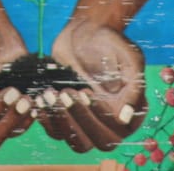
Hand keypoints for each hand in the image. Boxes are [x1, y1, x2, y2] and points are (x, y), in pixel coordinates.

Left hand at [39, 21, 146, 152]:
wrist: (85, 32)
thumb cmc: (111, 42)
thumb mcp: (130, 58)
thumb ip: (134, 87)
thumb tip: (126, 118)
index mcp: (131, 113)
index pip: (116, 129)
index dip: (99, 114)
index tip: (85, 91)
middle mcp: (112, 124)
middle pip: (97, 141)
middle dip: (78, 118)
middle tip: (65, 92)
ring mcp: (89, 123)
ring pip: (76, 142)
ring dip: (61, 121)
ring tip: (50, 94)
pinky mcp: (68, 118)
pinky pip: (57, 132)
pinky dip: (47, 120)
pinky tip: (39, 101)